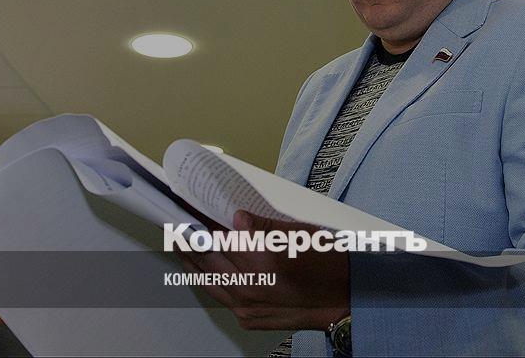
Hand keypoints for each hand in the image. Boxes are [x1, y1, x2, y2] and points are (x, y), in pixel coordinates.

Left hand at [177, 210, 349, 329]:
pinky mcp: (248, 319)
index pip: (218, 234)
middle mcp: (249, 288)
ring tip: (182, 242)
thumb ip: (262, 226)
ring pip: (206, 280)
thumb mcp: (300, 233)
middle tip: (177, 221)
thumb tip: (236, 218)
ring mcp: (247, 307)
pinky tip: (205, 268)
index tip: (189, 206)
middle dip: (188, 237)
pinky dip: (208, 280)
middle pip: (205, 258)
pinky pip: (219, 297)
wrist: (347, 301)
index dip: (201, 218)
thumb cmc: (330, 265)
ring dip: (191, 260)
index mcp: (262, 261)